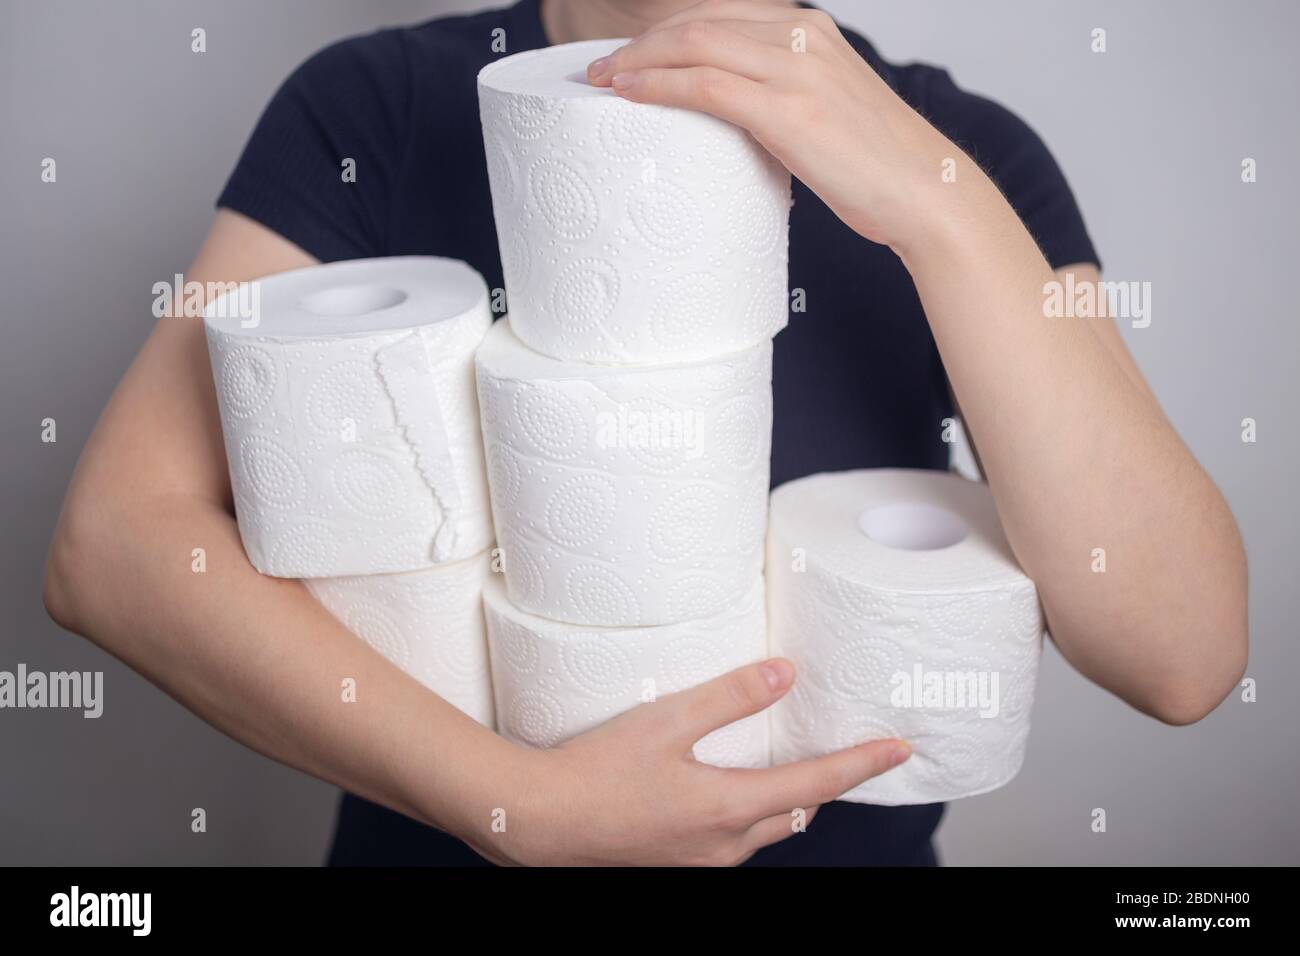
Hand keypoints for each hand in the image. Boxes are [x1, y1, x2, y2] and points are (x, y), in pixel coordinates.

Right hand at [477, 658, 909, 865]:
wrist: (538, 823)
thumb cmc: (594, 772)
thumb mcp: (664, 721)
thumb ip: (728, 697)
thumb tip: (784, 675)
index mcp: (729, 808)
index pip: (818, 784)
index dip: (863, 764)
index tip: (900, 749)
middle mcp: (725, 845)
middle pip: (797, 812)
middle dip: (828, 784)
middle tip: (849, 750)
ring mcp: (700, 862)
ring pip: (765, 829)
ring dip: (786, 799)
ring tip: (791, 762)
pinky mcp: (677, 865)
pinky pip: (733, 840)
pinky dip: (749, 812)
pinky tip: (728, 787)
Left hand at [586, 0, 979, 252]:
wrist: (926, 193)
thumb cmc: (875, 166)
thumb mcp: (824, 113)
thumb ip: (779, 101)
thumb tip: (729, 122)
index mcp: (810, 31)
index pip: (719, 13)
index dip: (665, 31)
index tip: (630, 56)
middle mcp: (802, 36)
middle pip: (699, 20)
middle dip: (641, 42)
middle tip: (599, 68)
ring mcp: (796, 69)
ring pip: (695, 43)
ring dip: (638, 60)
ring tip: (602, 81)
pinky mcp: (790, 110)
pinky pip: (707, 85)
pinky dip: (660, 86)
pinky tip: (629, 96)